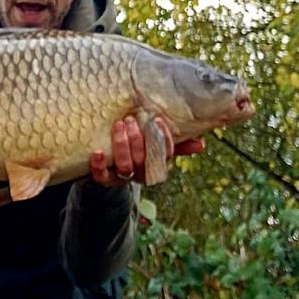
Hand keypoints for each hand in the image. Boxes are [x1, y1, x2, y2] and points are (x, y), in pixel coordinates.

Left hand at [89, 116, 204, 186]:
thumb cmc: (139, 149)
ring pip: (125, 167)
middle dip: (137, 139)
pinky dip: (99, 165)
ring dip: (121, 146)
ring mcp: (122, 178)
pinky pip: (102, 177)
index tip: (157, 120)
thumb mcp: (156, 145)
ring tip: (118, 125)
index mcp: (156, 164)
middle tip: (130, 119)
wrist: (110, 168)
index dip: (164, 139)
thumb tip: (202, 144)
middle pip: (143, 160)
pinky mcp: (104, 179)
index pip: (165, 155)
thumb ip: (177, 143)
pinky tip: (96, 152)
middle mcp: (141, 174)